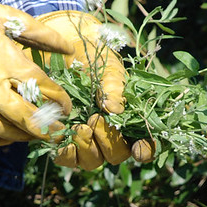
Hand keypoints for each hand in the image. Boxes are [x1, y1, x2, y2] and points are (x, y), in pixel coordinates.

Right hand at [0, 0, 73, 145]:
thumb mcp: (2, 16)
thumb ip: (37, 33)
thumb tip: (68, 48)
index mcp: (3, 58)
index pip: (40, 87)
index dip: (58, 100)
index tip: (67, 106)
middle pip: (25, 116)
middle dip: (46, 127)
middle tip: (58, 131)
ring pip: (2, 131)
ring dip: (23, 137)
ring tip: (37, 135)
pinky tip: (9, 138)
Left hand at [34, 10, 154, 168]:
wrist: (62, 46)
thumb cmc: (93, 57)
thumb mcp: (108, 69)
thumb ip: (114, 89)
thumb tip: (115, 109)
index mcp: (128, 120)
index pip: (143, 144)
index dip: (144, 150)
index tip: (138, 150)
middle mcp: (109, 134)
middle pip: (116, 155)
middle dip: (109, 142)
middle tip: (95, 119)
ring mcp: (86, 139)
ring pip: (92, 161)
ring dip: (88, 149)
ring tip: (81, 127)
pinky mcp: (62, 139)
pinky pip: (67, 159)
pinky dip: (66, 154)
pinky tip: (63, 142)